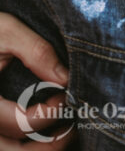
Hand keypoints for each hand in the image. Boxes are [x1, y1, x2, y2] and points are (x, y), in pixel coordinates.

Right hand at [0, 13, 72, 147]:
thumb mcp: (6, 31)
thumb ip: (36, 52)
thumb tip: (65, 77)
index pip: (19, 122)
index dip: (48, 113)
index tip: (67, 95)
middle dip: (45, 147)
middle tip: (71, 130)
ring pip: (6, 150)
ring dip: (34, 149)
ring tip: (61, 137)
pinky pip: (3, 141)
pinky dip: (23, 143)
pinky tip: (43, 132)